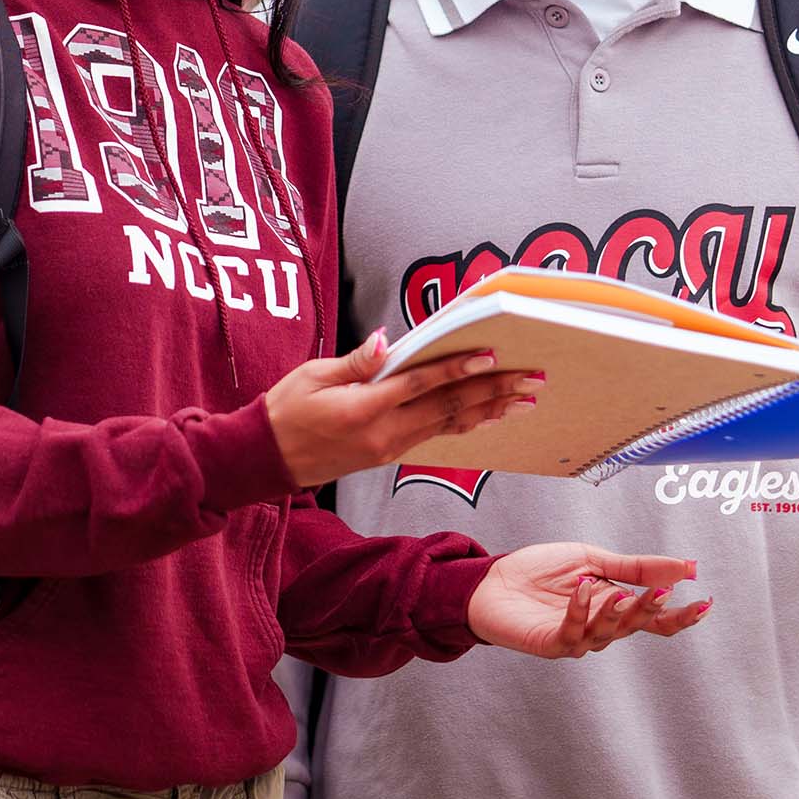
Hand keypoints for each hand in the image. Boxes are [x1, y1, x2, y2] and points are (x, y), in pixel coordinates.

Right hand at [266, 334, 542, 490]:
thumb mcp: (313, 376)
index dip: (456, 369)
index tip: (490, 357)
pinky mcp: (389, 454)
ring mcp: (389, 447)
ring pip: (448, 425)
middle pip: (447, 408)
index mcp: (363, 409)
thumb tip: (389, 340)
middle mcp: (384, 433)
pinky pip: (435, 436)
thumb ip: (356, 361)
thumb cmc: (287, 409)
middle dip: (492, 391)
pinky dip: (465, 424)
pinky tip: (489, 417)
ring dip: (488, 410)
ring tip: (523, 400)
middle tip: (530, 379)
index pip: (420, 385)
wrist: (268, 458)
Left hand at [468, 542, 707, 657]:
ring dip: (618, 613)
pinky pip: (571, 633)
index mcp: (613, 607)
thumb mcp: (592, 559)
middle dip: (652, 611)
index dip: (680, 616)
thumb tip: (685, 567)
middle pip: (635, 626)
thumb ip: (635, 567)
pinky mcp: (550, 644)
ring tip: (625, 593)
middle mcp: (599, 628)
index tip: (706, 604)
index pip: (654, 619)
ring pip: (607, 634)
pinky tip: (583, 587)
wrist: (491, 580)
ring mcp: (575, 639)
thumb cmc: (539, 571)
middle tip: (666, 593)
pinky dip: (580, 610)